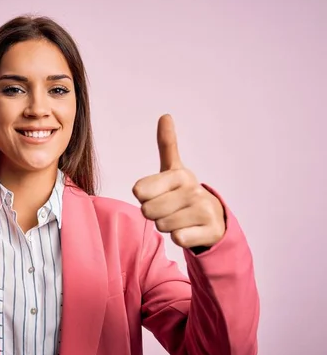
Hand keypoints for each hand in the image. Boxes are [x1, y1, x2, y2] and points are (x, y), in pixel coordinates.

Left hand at [132, 115, 224, 248]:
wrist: (214, 218)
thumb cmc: (184, 194)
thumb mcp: (173, 169)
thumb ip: (167, 144)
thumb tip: (165, 115)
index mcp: (179, 174)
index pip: (139, 190)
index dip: (144, 197)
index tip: (159, 194)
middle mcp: (193, 189)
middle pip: (148, 211)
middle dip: (155, 214)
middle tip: (169, 209)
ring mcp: (204, 210)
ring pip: (162, 225)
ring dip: (167, 226)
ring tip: (180, 218)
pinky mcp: (210, 230)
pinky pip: (178, 238)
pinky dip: (180, 237)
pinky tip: (190, 229)